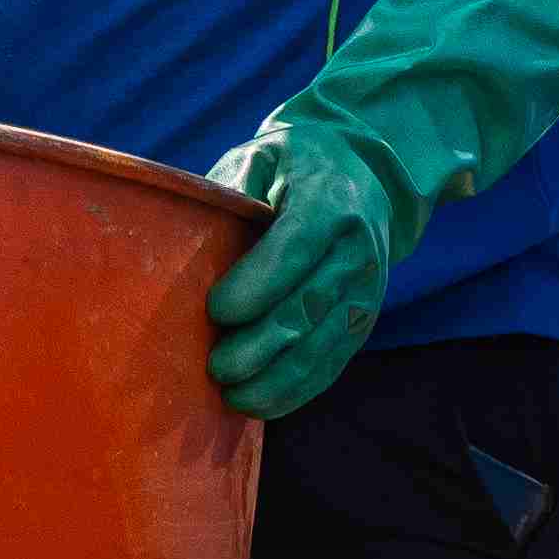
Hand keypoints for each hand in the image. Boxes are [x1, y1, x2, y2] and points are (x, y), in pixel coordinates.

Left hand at [201, 119, 402, 420]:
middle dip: (259, 345)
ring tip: (232, 395)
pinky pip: (332, 363)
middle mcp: (356, 249)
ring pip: (321, 345)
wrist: (367, 177)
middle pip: (307, 307)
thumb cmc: (295, 166)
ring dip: (276, 379)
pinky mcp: (363, 320)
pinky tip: (261, 403)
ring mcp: (366, 290)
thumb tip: (191, 235)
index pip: (295, 248)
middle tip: (215, 366)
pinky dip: (297, 389)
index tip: (215, 311)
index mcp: (330, 200)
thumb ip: (233, 189)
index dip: (256, 285)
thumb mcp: (263, 156)